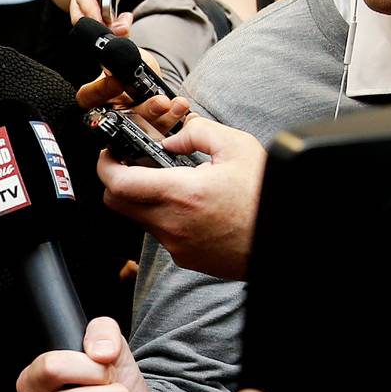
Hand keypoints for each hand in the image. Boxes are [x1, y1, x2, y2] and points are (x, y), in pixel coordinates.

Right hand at [66, 0, 135, 36]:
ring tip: (125, 24)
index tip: (105, 20)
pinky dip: (109, 28)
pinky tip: (122, 22)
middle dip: (99, 27)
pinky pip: (95, 25)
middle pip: (79, 15)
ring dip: (108, 30)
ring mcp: (81, 3)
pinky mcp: (87, 12)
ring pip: (87, 24)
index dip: (91, 9)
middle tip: (122, 27)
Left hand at [95, 115, 267, 279]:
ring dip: (143, 199)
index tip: (109, 155)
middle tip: (130, 165)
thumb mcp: (238, 148)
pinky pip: (161, 234)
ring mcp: (177, 246)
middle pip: (118, 204)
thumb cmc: (266, 196)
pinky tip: (190, 205)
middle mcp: (172, 224)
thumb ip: (199, 133)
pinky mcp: (186, 258)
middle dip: (117, 181)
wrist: (285, 239)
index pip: (118, 184)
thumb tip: (173, 137)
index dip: (105, 166)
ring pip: (139, 219)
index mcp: (181, 194)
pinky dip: (164, 216)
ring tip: (171, 182)